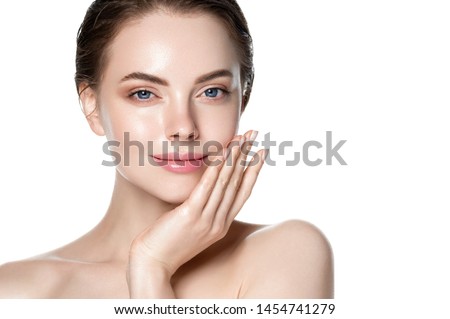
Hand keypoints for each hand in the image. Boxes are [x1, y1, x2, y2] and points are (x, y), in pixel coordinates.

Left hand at [127, 130, 264, 297]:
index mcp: (221, 225)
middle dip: (247, 156)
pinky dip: (215, 169)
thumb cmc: (169, 244)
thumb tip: (206, 189)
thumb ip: (204, 210)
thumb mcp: (194, 227)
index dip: (253, 171)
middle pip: (237, 183)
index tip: (260, 153)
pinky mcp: (190, 216)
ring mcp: (206, 220)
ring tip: (241, 138)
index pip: (243, 193)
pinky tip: (221, 154)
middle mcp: (218, 222)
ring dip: (234, 157)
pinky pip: (206, 188)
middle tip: (254, 135)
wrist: (153, 264)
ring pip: (225, 182)